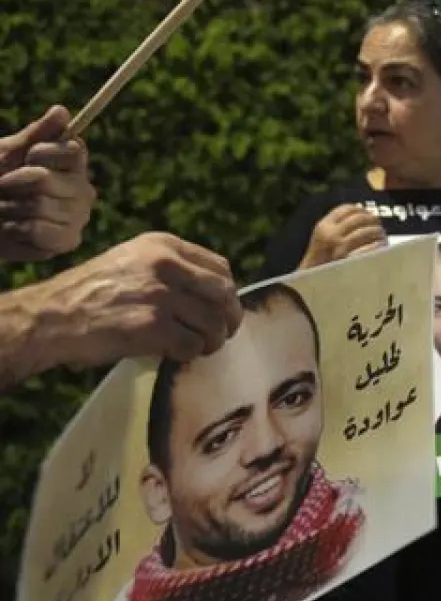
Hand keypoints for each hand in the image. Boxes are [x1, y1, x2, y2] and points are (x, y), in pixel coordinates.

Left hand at [0, 106, 93, 260]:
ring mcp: (78, 217)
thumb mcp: (11, 152)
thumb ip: (38, 134)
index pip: (71, 149)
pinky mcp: (67, 241)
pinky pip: (38, 230)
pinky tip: (13, 228)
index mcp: (75, 165)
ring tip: (5, 210)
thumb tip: (62, 110)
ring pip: (37, 206)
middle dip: (13, 182)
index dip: (41, 152)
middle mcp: (83, 190)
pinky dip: (15, 229)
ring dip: (8, 207)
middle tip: (4, 188)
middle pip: (43, 180)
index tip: (27, 157)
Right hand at [40, 232, 242, 367]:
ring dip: (211, 341)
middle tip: (222, 334)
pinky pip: (193, 345)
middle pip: (224, 294)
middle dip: (229, 318)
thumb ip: (171, 269)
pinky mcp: (153, 326)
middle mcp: (165, 264)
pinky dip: (189, 354)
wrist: (51, 316)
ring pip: (213, 322)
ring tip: (198, 347)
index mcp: (162, 245)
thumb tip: (215, 294)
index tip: (222, 309)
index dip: (227, 292)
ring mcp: (161, 295)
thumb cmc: (91, 293)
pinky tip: (175, 354)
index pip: (220, 267)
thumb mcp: (131, 261)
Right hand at [302, 204, 385, 268]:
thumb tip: (360, 211)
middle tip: (379, 225)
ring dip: (377, 232)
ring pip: (366, 232)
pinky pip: (370, 248)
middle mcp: (331, 234)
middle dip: (372, 220)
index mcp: (324, 225)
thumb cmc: (320, 259)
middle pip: (359, 218)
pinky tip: (382, 246)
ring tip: (382, 236)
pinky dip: (378, 245)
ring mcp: (340, 248)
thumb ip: (337, 225)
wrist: (311, 281)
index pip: (346, 209)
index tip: (369, 214)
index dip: (361, 210)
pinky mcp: (350, 261)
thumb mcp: (323, 237)